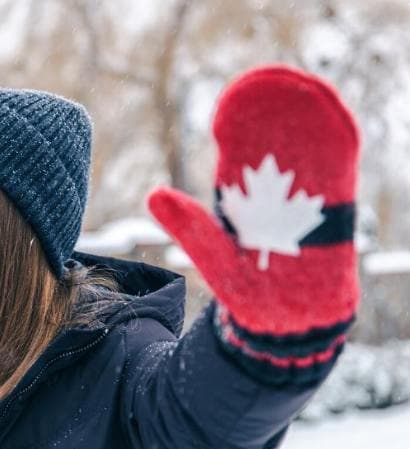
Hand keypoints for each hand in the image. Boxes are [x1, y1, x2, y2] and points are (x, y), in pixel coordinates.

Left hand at [147, 65, 358, 338]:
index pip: (242, 154)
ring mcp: (307, 203)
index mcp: (246, 201)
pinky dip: (335, 149)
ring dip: (309, 124)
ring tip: (303, 94)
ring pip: (309, 155)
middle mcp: (276, 196)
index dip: (239, 126)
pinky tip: (334, 124)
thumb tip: (153, 193)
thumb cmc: (248, 290)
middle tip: (270, 86)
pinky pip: (337, 176)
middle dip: (276, 115)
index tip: (232, 102)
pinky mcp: (334, 214)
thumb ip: (189, 225)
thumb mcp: (213, 254)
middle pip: (279, 147)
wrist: (288, 321)